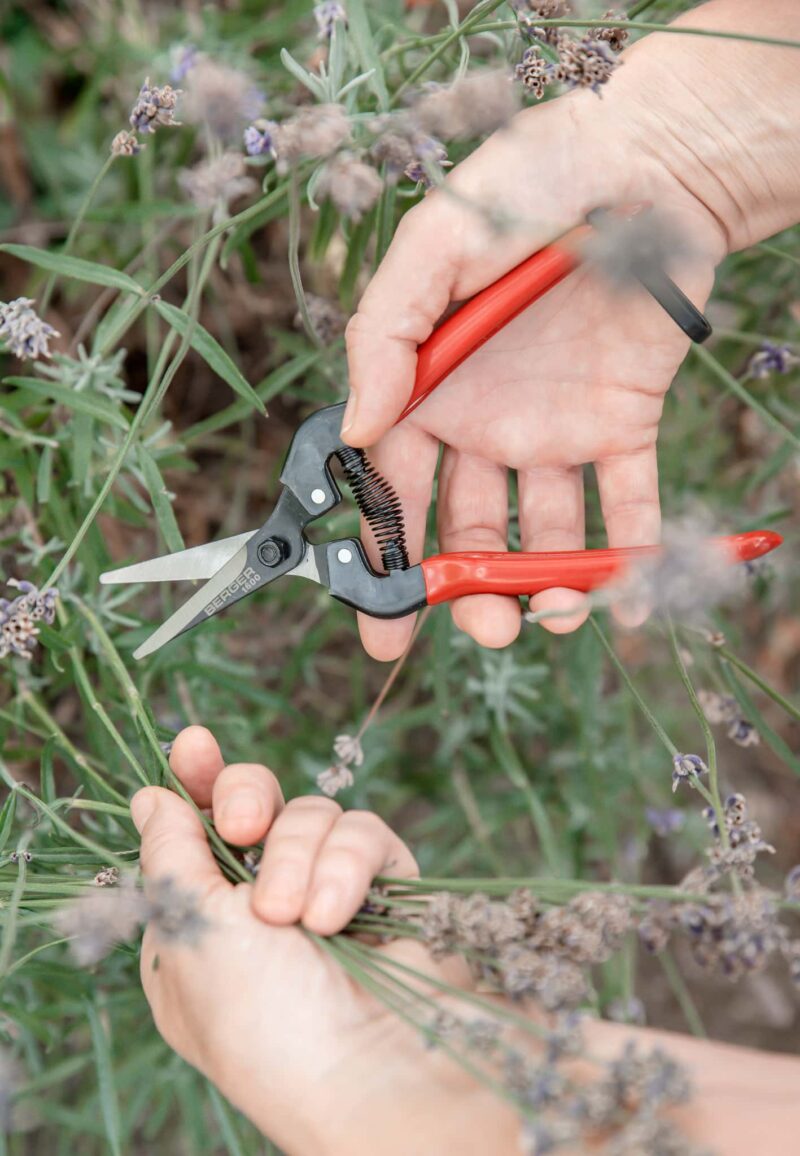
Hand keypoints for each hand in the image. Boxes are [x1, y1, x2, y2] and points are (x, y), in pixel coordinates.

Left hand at [132, 727, 799, 1154]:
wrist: (369, 1077)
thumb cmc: (262, 1021)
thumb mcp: (192, 933)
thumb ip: (170, 853)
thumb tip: (149, 795)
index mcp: (199, 922)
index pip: (192, 829)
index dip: (196, 780)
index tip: (195, 743)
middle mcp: (258, 905)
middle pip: (253, 802)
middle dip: (246, 799)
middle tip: (244, 826)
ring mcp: (324, 894)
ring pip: (311, 814)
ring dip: (300, 857)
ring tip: (299, 917)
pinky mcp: (384, 890)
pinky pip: (366, 835)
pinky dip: (349, 865)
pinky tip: (339, 914)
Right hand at [344, 0, 799, 660]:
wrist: (647, 161)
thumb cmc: (530, 184)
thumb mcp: (436, 244)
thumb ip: (384, 337)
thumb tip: (351, 430)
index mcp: (429, 389)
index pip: (394, 489)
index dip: (384, 560)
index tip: (383, 624)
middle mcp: (486, 421)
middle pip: (469, 529)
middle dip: (470, 590)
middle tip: (487, 628)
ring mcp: (556, 428)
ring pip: (546, 530)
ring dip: (548, 586)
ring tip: (556, 616)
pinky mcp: (626, 423)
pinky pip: (628, 501)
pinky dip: (632, 553)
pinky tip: (630, 597)